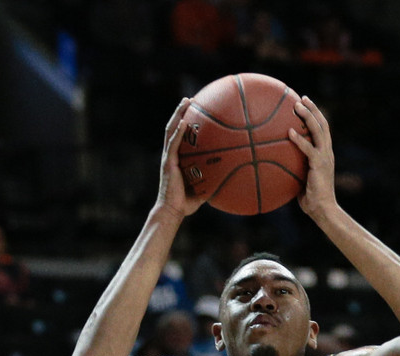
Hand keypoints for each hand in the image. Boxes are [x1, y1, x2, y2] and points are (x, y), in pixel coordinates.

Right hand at [156, 99, 208, 218]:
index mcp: (178, 159)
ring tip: (186, 102)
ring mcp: (168, 158)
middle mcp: (171, 155)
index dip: (185, 122)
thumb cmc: (186, 204)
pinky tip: (183, 123)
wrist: (172, 212)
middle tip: (190, 99)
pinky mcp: (167, 163)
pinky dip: (177, 133)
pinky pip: (173, 144)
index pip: (180, 136)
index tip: (195, 110)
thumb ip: (214, 182)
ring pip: (171, 131)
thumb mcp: (204, 190)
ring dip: (178, 115)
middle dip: (181, 112)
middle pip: (174, 128)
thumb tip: (232, 179)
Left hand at [289, 97, 337, 220]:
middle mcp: (327, 152)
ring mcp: (325, 157)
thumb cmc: (311, 200)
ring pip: (319, 130)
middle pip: (323, 124)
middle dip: (313, 109)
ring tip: (296, 106)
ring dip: (308, 116)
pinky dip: (299, 139)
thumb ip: (293, 169)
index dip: (315, 115)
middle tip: (301, 98)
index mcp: (325, 154)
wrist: (324, 210)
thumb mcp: (301, 180)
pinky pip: (308, 148)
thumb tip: (275, 165)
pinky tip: (288, 132)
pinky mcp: (320, 165)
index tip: (305, 104)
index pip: (323, 130)